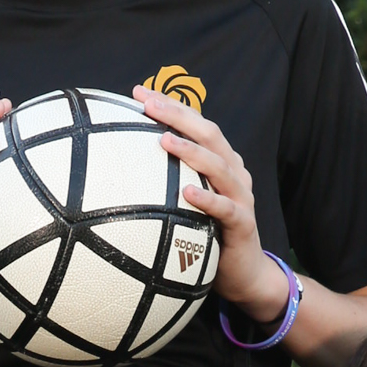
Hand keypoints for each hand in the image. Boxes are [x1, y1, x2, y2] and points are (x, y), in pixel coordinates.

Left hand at [131, 84, 281, 319]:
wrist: (245, 274)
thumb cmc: (209, 234)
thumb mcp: (186, 203)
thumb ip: (167, 182)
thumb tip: (121, 168)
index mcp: (220, 162)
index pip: (195, 125)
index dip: (170, 106)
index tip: (138, 92)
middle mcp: (233, 173)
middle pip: (210, 135)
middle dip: (179, 115)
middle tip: (149, 104)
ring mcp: (241, 197)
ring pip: (219, 166)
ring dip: (192, 151)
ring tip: (164, 139)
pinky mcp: (243, 224)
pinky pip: (226, 209)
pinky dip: (207, 200)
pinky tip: (185, 192)